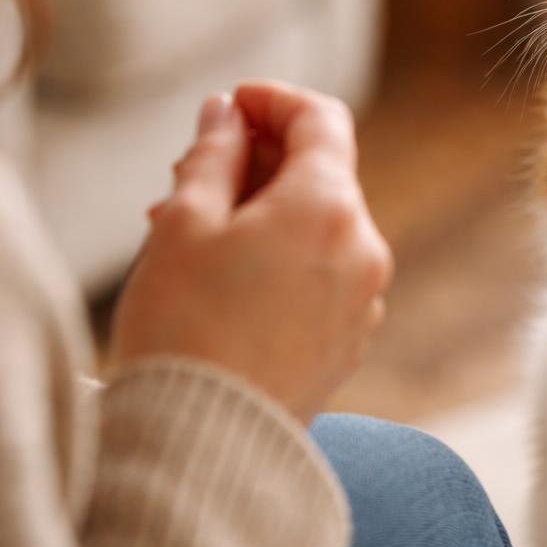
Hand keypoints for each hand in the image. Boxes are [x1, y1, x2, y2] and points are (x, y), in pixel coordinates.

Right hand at [109, 83, 392, 423]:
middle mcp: (363, 248)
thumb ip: (213, 153)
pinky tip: (222, 278)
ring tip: (188, 232)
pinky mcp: (348, 342)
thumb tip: (227, 112)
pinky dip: (281, 258)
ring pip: (317, 227)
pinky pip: (321, 275)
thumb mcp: (184, 223)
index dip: (272, 101)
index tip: (228, 105)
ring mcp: (363, 299)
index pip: (321, 120)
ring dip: (263, 213)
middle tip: (187, 175)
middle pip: (321, 174)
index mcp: (328, 206)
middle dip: (257, 163)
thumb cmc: (183, 328)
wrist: (201, 445)